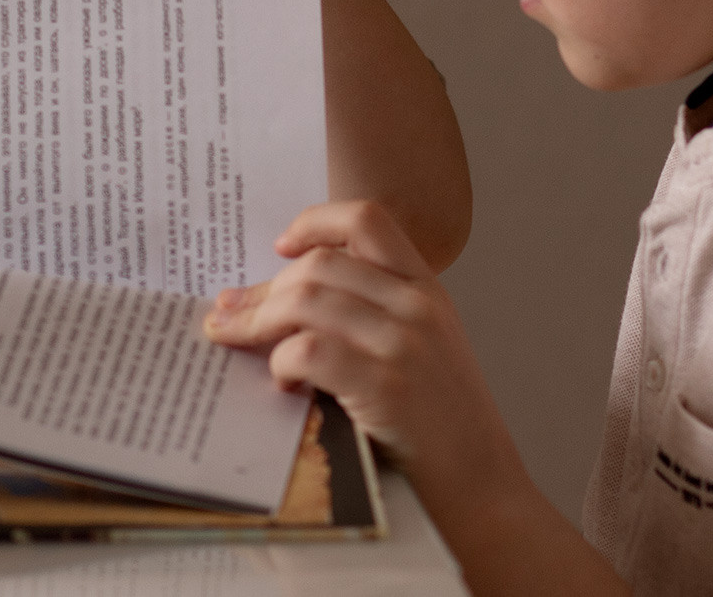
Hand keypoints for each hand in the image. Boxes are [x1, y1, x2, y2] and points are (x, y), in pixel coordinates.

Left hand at [202, 201, 526, 504]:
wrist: (485, 493)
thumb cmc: (441, 429)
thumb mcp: (423, 352)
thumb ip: (370, 317)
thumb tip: (275, 302)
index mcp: (426, 290)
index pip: (366, 220)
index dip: (314, 223)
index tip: (282, 248)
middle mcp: (418, 306)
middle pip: (318, 265)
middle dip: (262, 291)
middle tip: (227, 315)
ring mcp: (404, 344)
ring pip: (305, 301)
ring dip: (258, 324)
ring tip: (237, 344)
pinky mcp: (386, 386)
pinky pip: (309, 350)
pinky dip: (281, 364)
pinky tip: (284, 385)